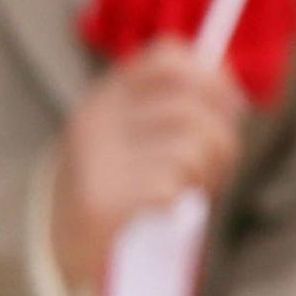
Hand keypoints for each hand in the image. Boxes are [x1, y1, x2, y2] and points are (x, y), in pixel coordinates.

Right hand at [49, 45, 247, 289]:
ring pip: (192, 146)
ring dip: (208, 171)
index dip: (212, 78)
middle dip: (222, 136)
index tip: (228, 104)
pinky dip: (180, 199)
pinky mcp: (103, 198)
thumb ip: (179, 105)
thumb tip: (231, 91)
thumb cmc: (121, 179)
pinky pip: (173, 186)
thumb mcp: (140, 132)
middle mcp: (99, 117)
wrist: (65, 238)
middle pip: (192, 107)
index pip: (168, 58)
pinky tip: (167, 205)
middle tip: (219, 159)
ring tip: (192, 183)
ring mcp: (99, 156)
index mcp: (108, 95)